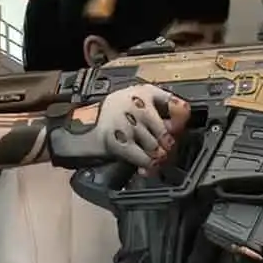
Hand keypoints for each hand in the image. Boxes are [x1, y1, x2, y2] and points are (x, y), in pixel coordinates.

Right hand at [48, 81, 190, 170]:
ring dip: (157, 157)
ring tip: (153, 159)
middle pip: (167, 134)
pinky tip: (145, 168)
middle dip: (167, 146)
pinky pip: (144, 159)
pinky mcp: (120, 142)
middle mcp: (139, 107)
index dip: (181, 121)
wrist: (81, 123)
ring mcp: (129, 125)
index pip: (178, 106)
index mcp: (145, 93)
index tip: (177, 128)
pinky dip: (148, 166)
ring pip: (157, 148)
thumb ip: (161, 105)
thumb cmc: (112, 111)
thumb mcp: (137, 98)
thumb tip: (181, 122)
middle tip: (163, 150)